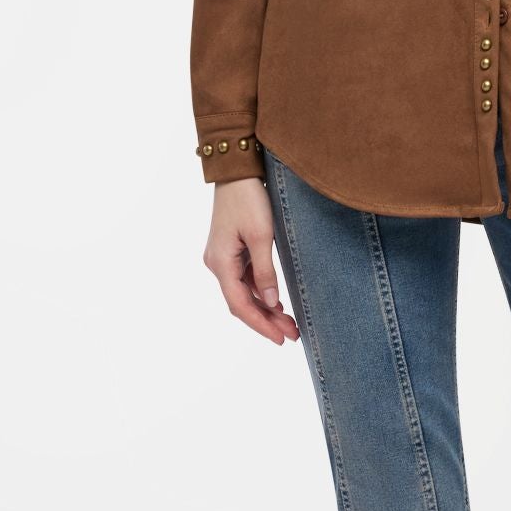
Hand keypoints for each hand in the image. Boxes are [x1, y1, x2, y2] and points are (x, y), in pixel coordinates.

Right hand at [204, 175, 299, 343]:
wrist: (237, 171)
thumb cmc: (249, 198)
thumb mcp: (262, 236)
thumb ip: (265, 272)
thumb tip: (270, 303)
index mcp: (221, 263)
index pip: (240, 305)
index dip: (260, 325)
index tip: (280, 339)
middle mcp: (217, 264)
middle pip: (241, 302)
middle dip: (266, 320)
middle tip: (293, 335)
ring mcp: (223, 258)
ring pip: (244, 293)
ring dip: (265, 308)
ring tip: (290, 323)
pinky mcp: (231, 251)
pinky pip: (244, 280)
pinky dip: (260, 293)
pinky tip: (277, 303)